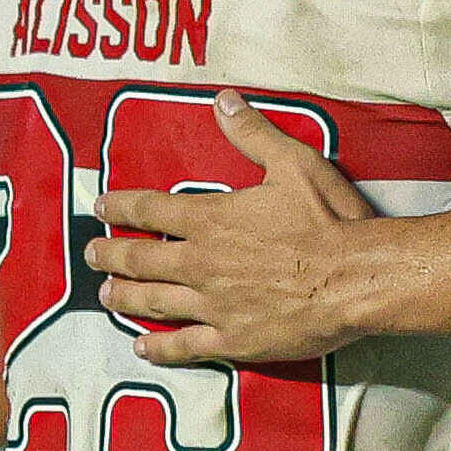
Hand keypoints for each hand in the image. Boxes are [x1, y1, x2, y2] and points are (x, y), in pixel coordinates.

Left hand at [92, 95, 384, 363]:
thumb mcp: (293, 163)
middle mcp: (202, 264)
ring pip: (154, 303)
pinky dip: (159, 349)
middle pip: (141, 261)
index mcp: (211, 220)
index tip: (101, 208)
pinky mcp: (234, 341)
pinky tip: (142, 347)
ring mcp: (214, 306)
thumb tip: (222, 101)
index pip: (150, 211)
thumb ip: (252, 133)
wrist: (358, 278)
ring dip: (124, 297)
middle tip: (92, 255)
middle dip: (110, 256)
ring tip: (106, 295)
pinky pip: (185, 348)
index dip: (120, 207)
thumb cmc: (330, 219)